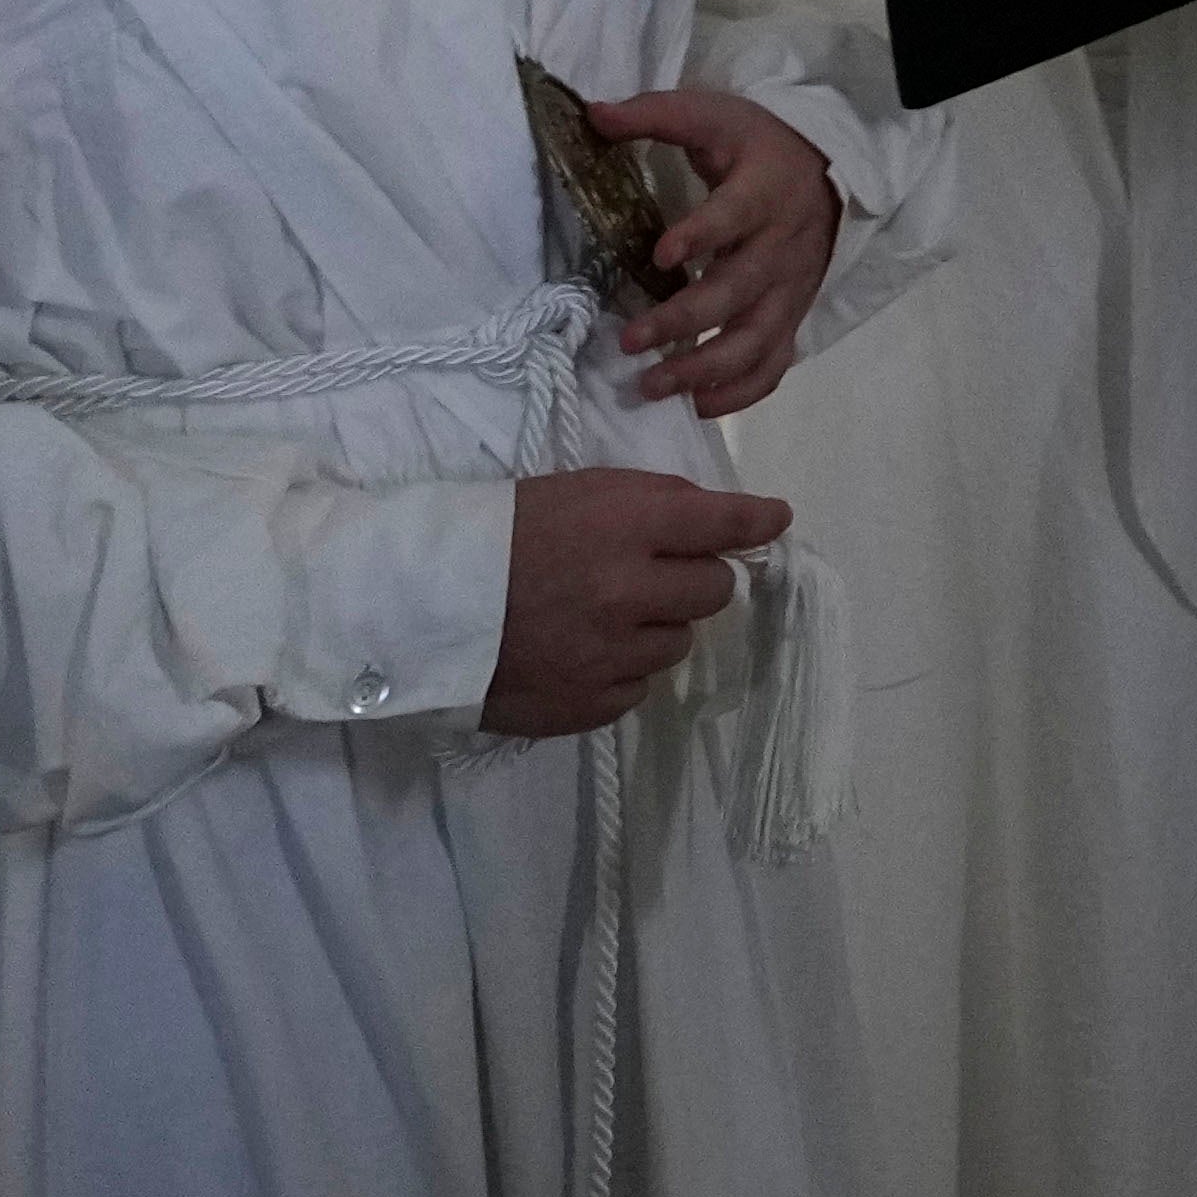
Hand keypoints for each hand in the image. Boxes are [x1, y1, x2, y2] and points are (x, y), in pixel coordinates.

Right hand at [488, 468, 788, 736]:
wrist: (420, 606)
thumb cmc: (499, 535)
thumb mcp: (575, 492)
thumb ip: (652, 502)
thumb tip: (721, 518)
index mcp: (624, 528)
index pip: (720, 522)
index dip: (757, 520)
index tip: (776, 520)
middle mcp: (628, 593)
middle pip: (714, 589)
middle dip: (695, 576)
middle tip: (657, 574)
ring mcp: (611, 656)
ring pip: (679, 643)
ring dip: (658, 626)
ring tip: (605, 615)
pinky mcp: (591, 705)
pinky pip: (639, 686)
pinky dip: (623, 669)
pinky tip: (583, 652)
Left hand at [581, 85, 841, 416]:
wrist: (827, 167)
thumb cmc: (756, 144)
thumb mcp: (711, 115)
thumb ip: (653, 115)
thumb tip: (590, 114)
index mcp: (764, 191)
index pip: (735, 216)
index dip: (702, 235)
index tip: (660, 256)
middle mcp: (783, 246)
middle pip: (737, 291)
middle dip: (683, 321)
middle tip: (629, 341)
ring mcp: (792, 289)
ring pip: (755, 340)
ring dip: (705, 369)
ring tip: (653, 385)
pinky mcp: (792, 316)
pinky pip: (774, 365)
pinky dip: (739, 393)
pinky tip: (697, 405)